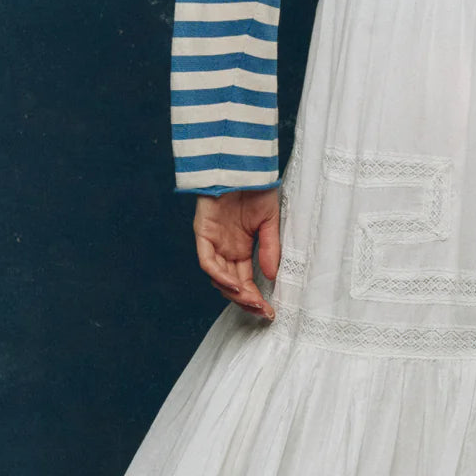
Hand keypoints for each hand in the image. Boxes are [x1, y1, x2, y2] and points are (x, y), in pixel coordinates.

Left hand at [193, 186, 282, 319]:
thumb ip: (270, 249)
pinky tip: (235, 284)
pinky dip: (220, 275)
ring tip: (251, 300)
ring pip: (218, 278)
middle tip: (262, 311)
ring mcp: (213, 243)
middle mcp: (225, 250)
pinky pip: (207, 262)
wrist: (242, 164)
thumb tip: (272, 277)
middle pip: (231, 285)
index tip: (269, 310)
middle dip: (246, 301)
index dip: (255, 297)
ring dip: (234, 292)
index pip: (245, 281)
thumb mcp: (270, 222)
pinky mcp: (203, 233)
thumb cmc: (256, 188)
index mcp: (241, 249)